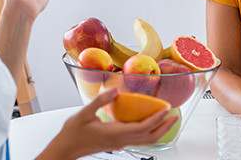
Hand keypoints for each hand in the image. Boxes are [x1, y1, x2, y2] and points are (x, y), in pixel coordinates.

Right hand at [42, 89, 177, 159]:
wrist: (66, 149)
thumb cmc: (72, 133)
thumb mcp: (84, 114)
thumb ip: (100, 101)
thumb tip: (115, 91)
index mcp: (114, 133)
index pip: (142, 127)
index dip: (157, 118)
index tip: (166, 109)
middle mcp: (120, 140)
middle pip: (149, 137)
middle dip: (164, 126)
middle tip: (175, 115)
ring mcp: (119, 143)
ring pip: (145, 141)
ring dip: (159, 131)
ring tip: (167, 120)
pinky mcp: (116, 143)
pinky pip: (138, 139)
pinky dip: (149, 133)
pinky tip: (149, 124)